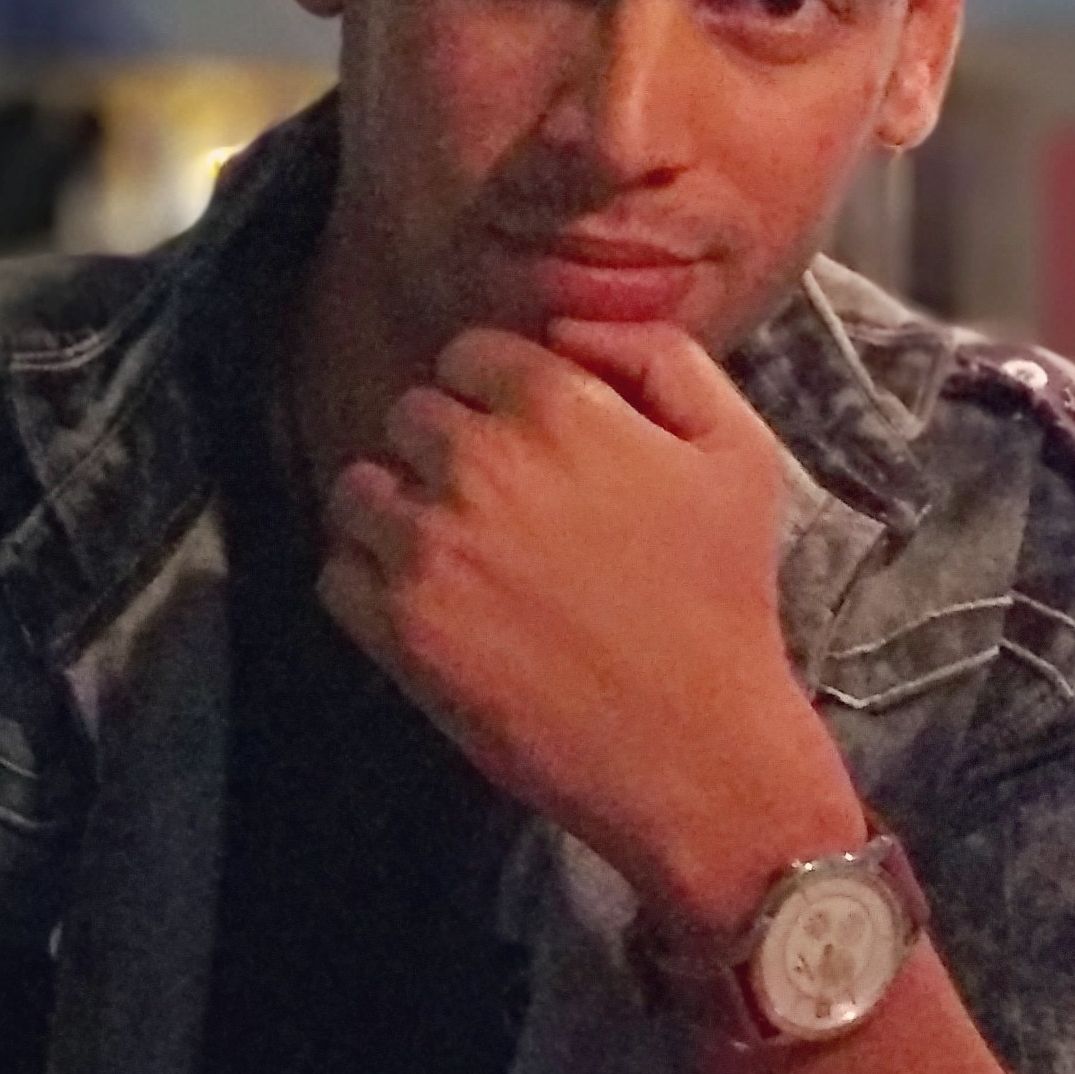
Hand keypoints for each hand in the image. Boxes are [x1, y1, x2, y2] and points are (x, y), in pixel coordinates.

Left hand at [318, 322, 857, 929]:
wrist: (696, 747)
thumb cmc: (724, 598)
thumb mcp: (738, 452)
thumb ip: (662, 357)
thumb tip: (574, 326)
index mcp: (556, 405)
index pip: (471, 354)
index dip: (497, 392)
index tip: (524, 441)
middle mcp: (477, 461)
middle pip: (411, 414)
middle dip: (446, 448)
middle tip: (496, 505)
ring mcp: (427, 545)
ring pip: (360, 487)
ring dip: (395, 510)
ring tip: (452, 554)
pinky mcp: (396, 627)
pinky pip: (336, 571)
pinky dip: (368, 581)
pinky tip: (428, 603)